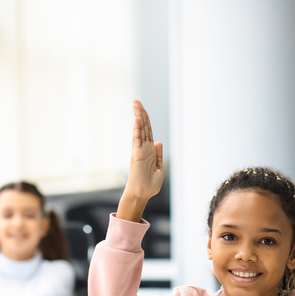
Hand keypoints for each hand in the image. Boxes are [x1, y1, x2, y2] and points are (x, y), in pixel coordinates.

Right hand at [118, 100, 163, 221]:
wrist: (143, 194)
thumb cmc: (150, 185)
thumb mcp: (159, 168)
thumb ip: (158, 155)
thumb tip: (158, 141)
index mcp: (150, 151)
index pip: (148, 131)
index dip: (145, 119)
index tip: (142, 108)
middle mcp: (144, 148)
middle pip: (142, 127)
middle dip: (140, 113)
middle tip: (136, 101)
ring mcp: (140, 150)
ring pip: (139, 130)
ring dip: (138, 117)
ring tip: (135, 104)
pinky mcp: (136, 155)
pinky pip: (136, 139)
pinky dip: (136, 129)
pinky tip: (136, 119)